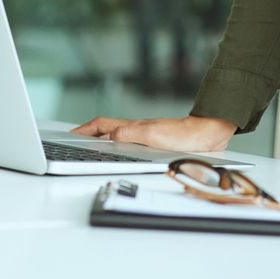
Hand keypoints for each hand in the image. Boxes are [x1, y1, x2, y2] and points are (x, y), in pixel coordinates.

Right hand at [70, 114, 237, 153]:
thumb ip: (131, 134)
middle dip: (88, 134)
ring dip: (102, 140)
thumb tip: (109, 135)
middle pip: (107, 129)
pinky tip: (120, 154)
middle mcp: (138, 129)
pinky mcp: (157, 144)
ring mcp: (147, 136)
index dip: (84, 130)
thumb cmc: (186, 136)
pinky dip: (118, 148)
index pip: (102, 124)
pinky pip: (130, 145)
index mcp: (134, 127)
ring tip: (91, 148)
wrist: (210, 135)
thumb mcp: (154, 136)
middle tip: (75, 141)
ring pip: (118, 136)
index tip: (69, 136)